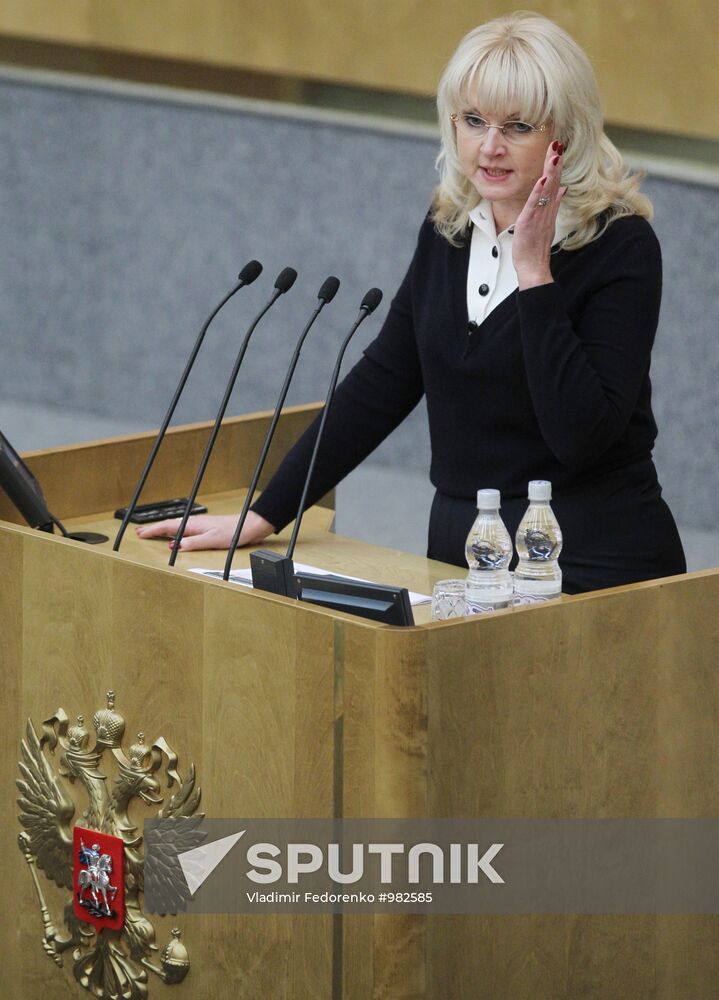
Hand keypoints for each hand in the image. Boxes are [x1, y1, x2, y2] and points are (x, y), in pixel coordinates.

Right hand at [135, 511, 274, 551]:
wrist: (248, 526)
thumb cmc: (234, 532)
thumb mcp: (212, 540)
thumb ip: (193, 543)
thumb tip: (174, 547)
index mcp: (193, 525)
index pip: (168, 527)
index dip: (152, 531)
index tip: (140, 534)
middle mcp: (194, 523)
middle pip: (169, 525)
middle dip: (153, 529)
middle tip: (138, 532)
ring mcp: (199, 526)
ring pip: (175, 527)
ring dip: (161, 530)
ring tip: (150, 532)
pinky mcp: (204, 529)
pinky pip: (183, 529)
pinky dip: (173, 531)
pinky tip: (173, 534)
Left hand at [512, 140, 566, 288]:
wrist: (533, 266)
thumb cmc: (536, 245)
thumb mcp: (546, 221)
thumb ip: (554, 204)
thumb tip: (562, 189)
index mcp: (549, 208)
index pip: (555, 182)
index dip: (556, 165)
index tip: (558, 147)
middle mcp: (547, 210)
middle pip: (553, 182)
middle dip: (555, 162)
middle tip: (558, 144)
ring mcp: (540, 216)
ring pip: (547, 191)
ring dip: (550, 173)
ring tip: (554, 156)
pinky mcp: (530, 223)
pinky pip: (535, 205)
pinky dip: (539, 193)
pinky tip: (542, 180)